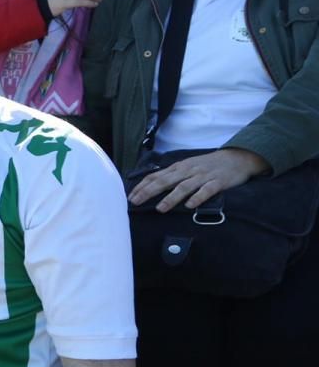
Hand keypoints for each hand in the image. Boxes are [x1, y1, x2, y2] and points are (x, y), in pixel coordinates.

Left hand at [128, 148, 267, 211]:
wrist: (237, 157)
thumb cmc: (208, 165)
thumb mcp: (187, 166)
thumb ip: (172, 175)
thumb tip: (151, 184)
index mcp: (179, 167)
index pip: (156, 176)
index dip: (142, 186)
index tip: (130, 196)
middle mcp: (188, 170)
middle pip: (165, 181)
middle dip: (149, 192)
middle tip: (136, 202)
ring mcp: (203, 176)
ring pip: (184, 186)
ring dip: (171, 198)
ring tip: (160, 208)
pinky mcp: (218, 182)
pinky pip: (207, 190)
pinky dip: (197, 197)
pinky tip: (190, 205)